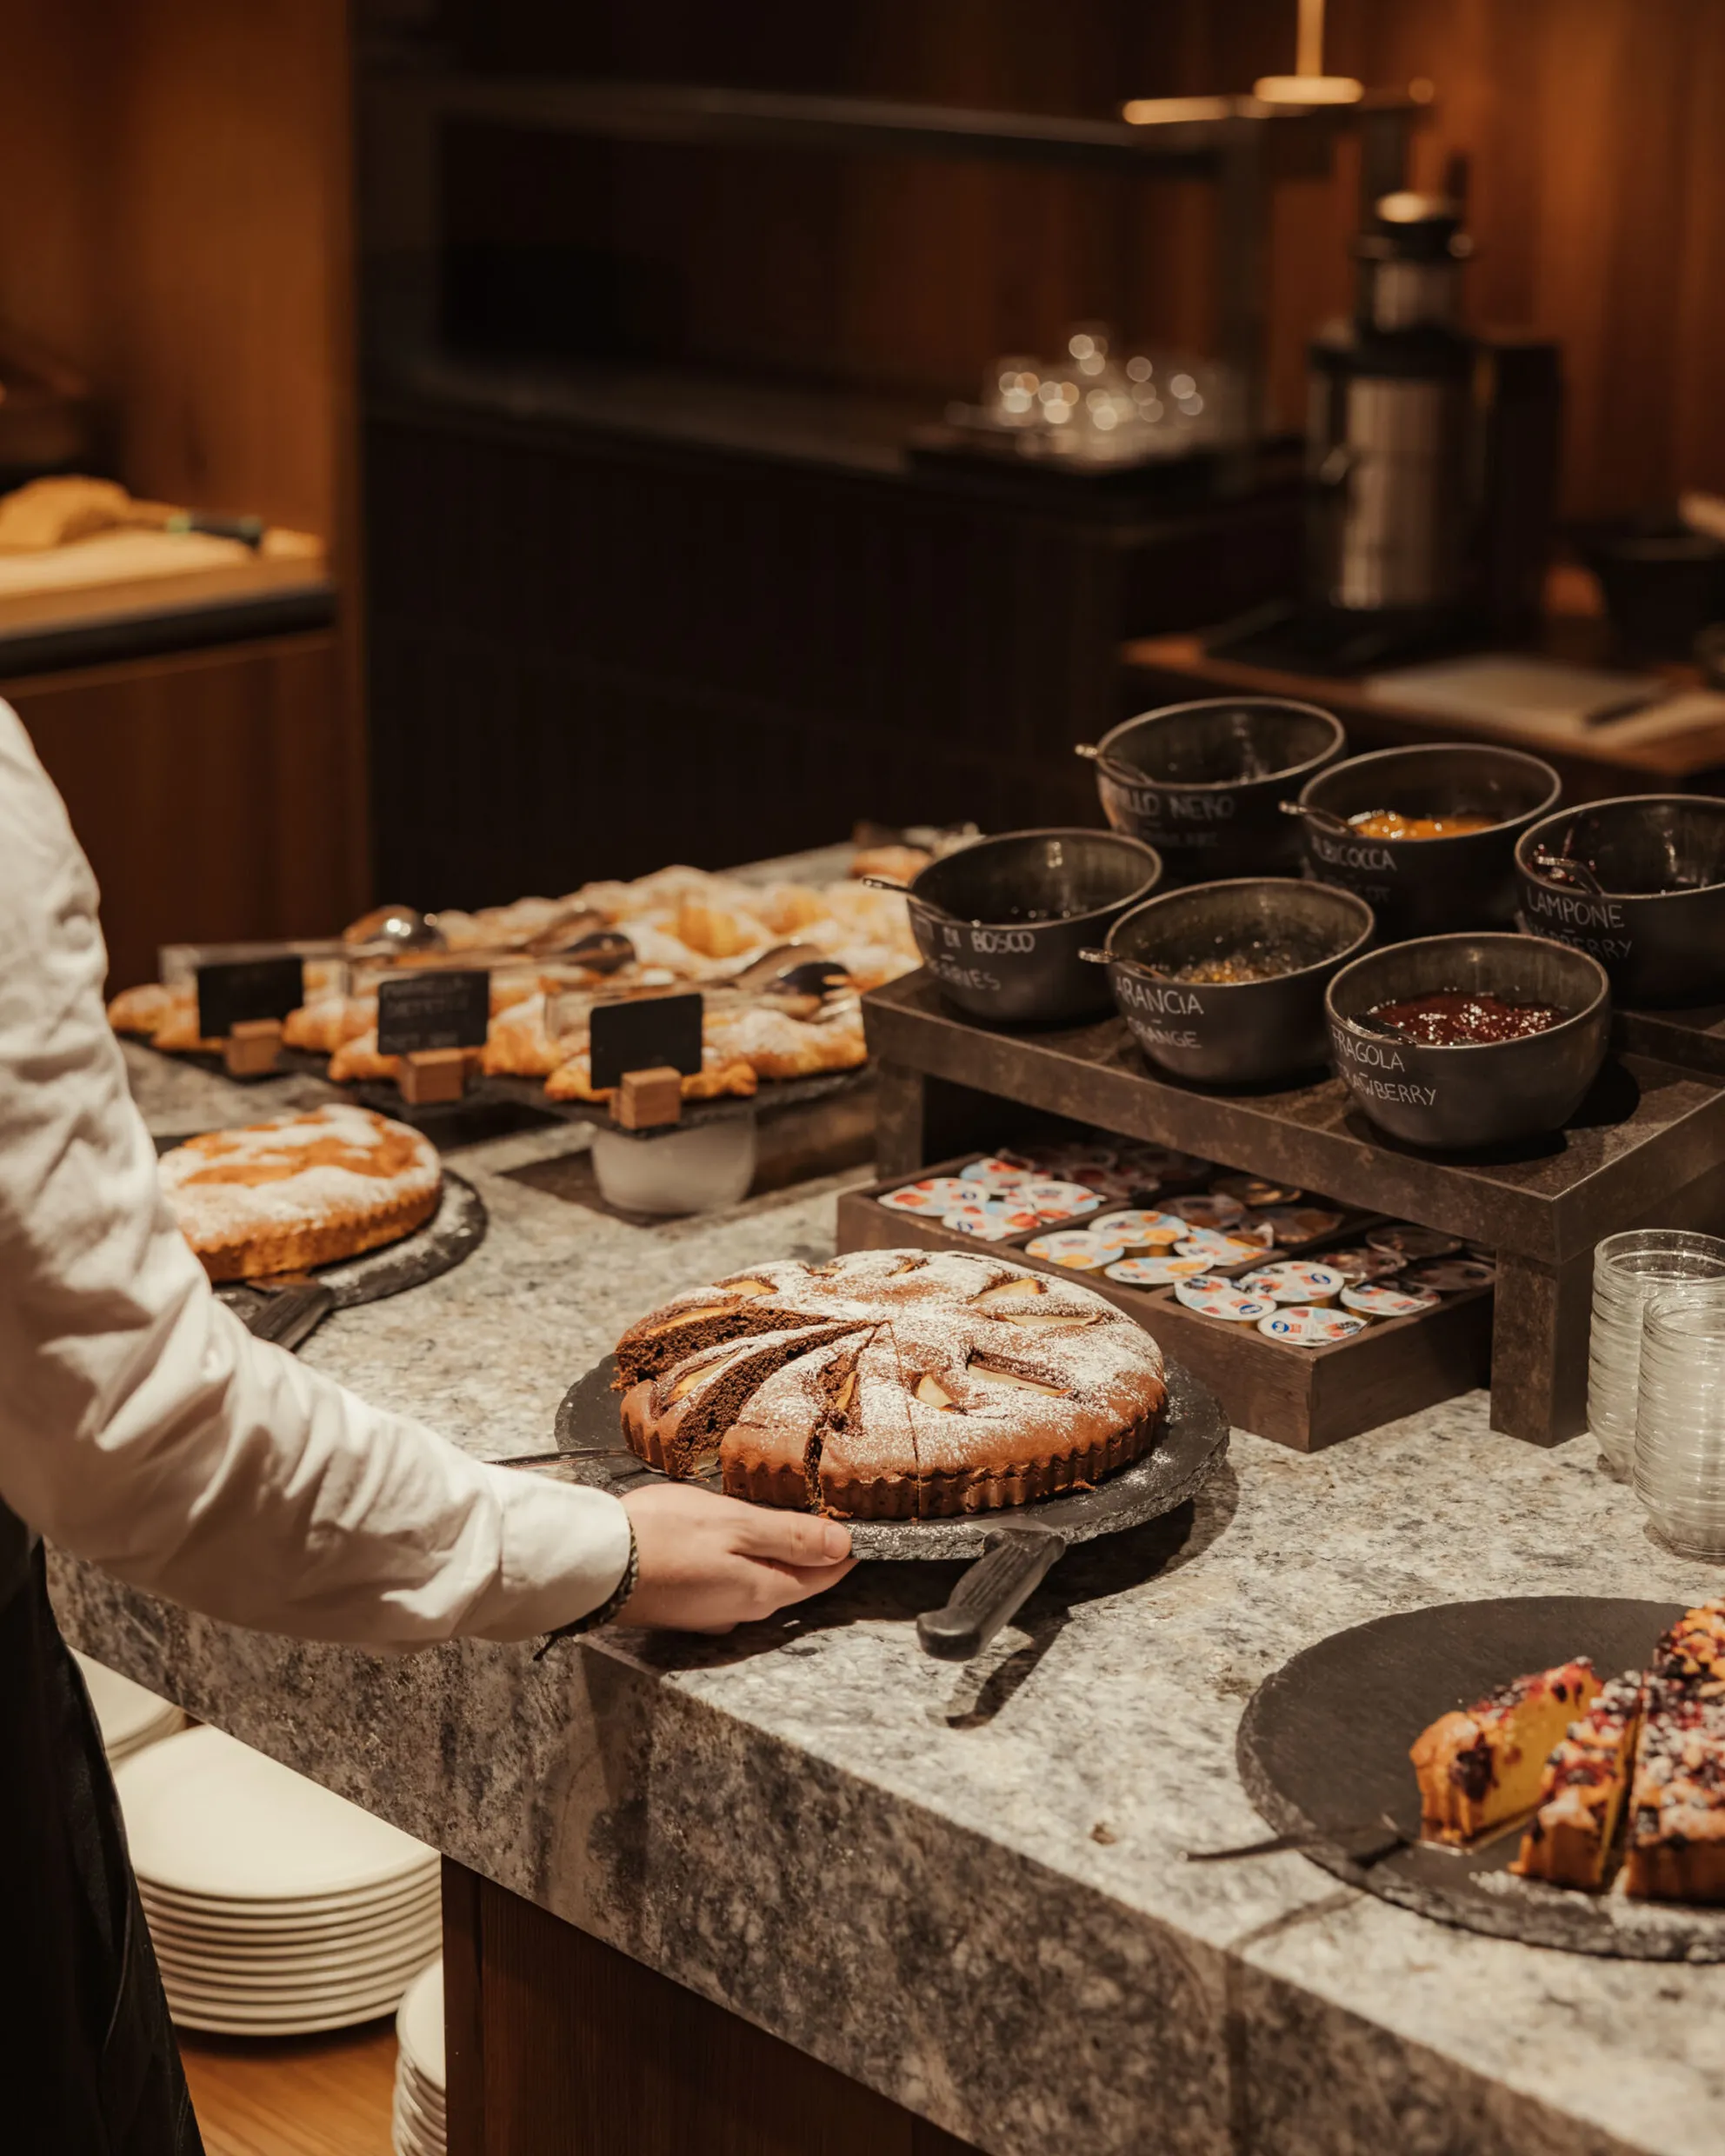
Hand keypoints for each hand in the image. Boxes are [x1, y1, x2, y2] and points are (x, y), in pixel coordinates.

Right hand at [616, 1484, 856, 1632]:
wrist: (592, 1564)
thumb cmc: (662, 1536)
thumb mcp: (735, 1524)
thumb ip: (789, 1536)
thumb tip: (843, 1545)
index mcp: (762, 1591)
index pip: (823, 1575)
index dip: (846, 1551)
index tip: (863, 1528)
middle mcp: (741, 1611)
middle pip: (793, 1582)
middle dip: (812, 1555)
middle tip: (830, 1519)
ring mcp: (710, 1614)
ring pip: (759, 1584)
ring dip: (774, 1558)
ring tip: (783, 1524)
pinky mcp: (684, 1608)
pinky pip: (728, 1585)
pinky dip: (740, 1563)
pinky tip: (731, 1542)